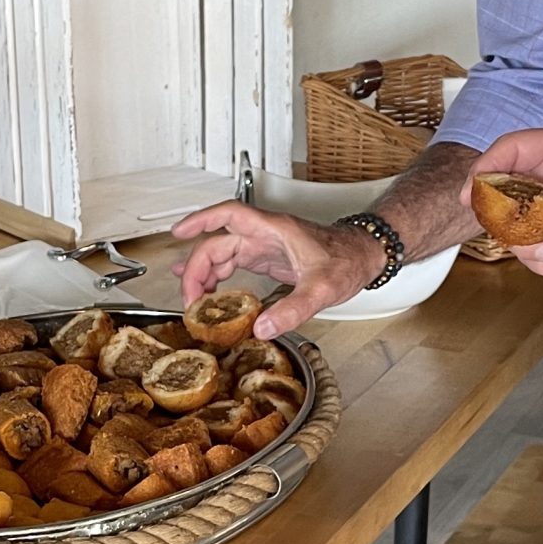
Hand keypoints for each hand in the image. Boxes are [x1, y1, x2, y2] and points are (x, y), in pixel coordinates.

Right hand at [173, 202, 381, 338]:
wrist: (364, 256)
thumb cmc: (347, 260)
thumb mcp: (322, 288)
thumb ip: (292, 309)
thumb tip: (261, 327)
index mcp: (274, 230)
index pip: (229, 215)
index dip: (200, 220)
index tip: (178, 232)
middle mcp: (266, 234)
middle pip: (218, 242)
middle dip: (198, 267)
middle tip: (190, 298)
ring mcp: (265, 245)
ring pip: (223, 252)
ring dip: (205, 273)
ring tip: (193, 298)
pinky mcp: (268, 258)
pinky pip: (234, 263)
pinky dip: (218, 275)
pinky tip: (208, 289)